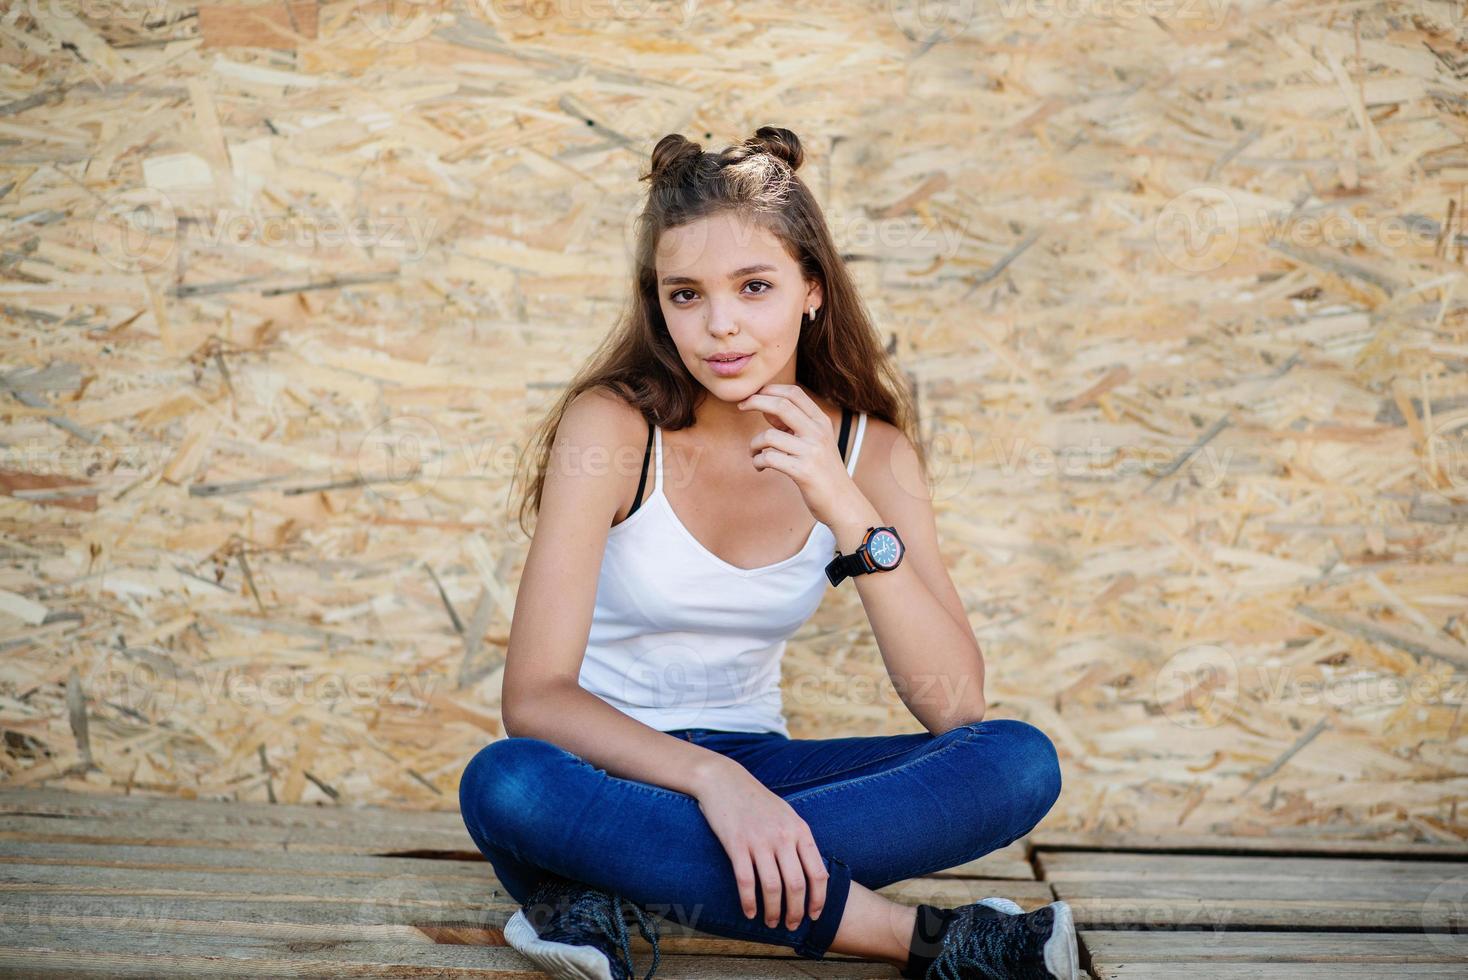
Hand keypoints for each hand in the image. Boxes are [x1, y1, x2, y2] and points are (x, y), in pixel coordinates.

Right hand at [693, 757, 829, 929]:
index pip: (818, 873)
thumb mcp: (787, 815)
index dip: (819, 900)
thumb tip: (814, 873)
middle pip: (796, 886)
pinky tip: (749, 912)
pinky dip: (749, 902)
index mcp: (799, 830)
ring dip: (773, 911)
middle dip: (796, 912)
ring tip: (771, 922)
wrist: (724, 781)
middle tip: (791, 926)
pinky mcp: (736, 844)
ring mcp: (758, 840)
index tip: (814, 916)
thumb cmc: (757, 801)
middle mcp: (782, 836)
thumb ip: (800, 841)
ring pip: (772, 887)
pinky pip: (746, 881)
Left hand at [738, 384, 861, 527]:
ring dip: (754, 444)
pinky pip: (769, 458)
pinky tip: (760, 468)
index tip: (753, 395)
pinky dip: (758, 462)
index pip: (794, 393)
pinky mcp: (803, 472)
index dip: (770, 389)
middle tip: (741, 407)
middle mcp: (818, 433)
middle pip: (782, 405)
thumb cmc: (823, 472)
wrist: (842, 502)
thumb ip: (793, 424)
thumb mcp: (815, 442)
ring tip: (755, 454)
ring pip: (769, 436)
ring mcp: (811, 452)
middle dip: (756, 401)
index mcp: (822, 422)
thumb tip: (765, 407)